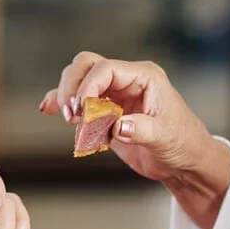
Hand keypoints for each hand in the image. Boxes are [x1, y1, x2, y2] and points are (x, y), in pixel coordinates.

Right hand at [39, 52, 229, 228]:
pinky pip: (78, 101)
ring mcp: (114, 95)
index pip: (105, 69)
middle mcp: (127, 80)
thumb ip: (141, 130)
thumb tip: (118, 127)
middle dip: (72, 87)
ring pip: (79, 80)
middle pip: (86, 66)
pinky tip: (46, 108)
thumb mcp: (164, 137)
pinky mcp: (105, 111)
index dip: (87, 86)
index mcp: (144, 77)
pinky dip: (61, 104)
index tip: (80, 111)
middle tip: (70, 115)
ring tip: (70, 120)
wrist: (183, 162)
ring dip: (67, 97)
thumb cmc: (182, 144)